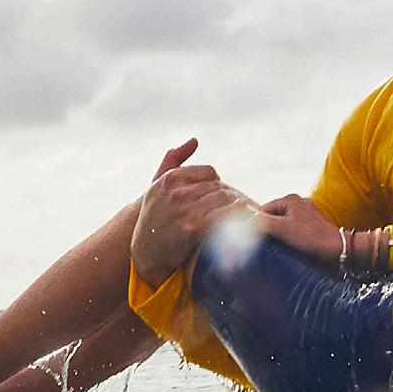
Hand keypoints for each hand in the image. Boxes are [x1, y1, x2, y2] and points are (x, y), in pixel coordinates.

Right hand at [130, 138, 242, 280]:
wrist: (144, 251)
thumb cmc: (153, 216)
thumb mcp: (157, 185)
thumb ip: (174, 159)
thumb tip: (194, 140)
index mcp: (171, 177)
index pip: (210, 172)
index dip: (219, 185)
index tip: (224, 198)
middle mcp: (177, 191)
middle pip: (219, 187)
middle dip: (232, 199)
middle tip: (245, 210)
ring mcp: (184, 209)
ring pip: (224, 201)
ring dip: (239, 210)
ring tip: (248, 219)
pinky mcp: (192, 229)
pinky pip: (223, 218)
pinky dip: (237, 221)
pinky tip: (244, 227)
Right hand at [253, 194, 343, 260]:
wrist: (339, 250)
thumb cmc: (312, 238)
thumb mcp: (284, 229)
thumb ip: (263, 223)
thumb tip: (246, 221)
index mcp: (290, 199)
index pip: (264, 210)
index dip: (257, 224)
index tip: (253, 239)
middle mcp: (298, 202)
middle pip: (273, 216)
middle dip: (268, 229)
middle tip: (265, 245)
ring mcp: (306, 213)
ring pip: (283, 223)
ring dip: (279, 235)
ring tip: (278, 248)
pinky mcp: (312, 225)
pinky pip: (293, 229)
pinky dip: (289, 237)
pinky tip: (289, 247)